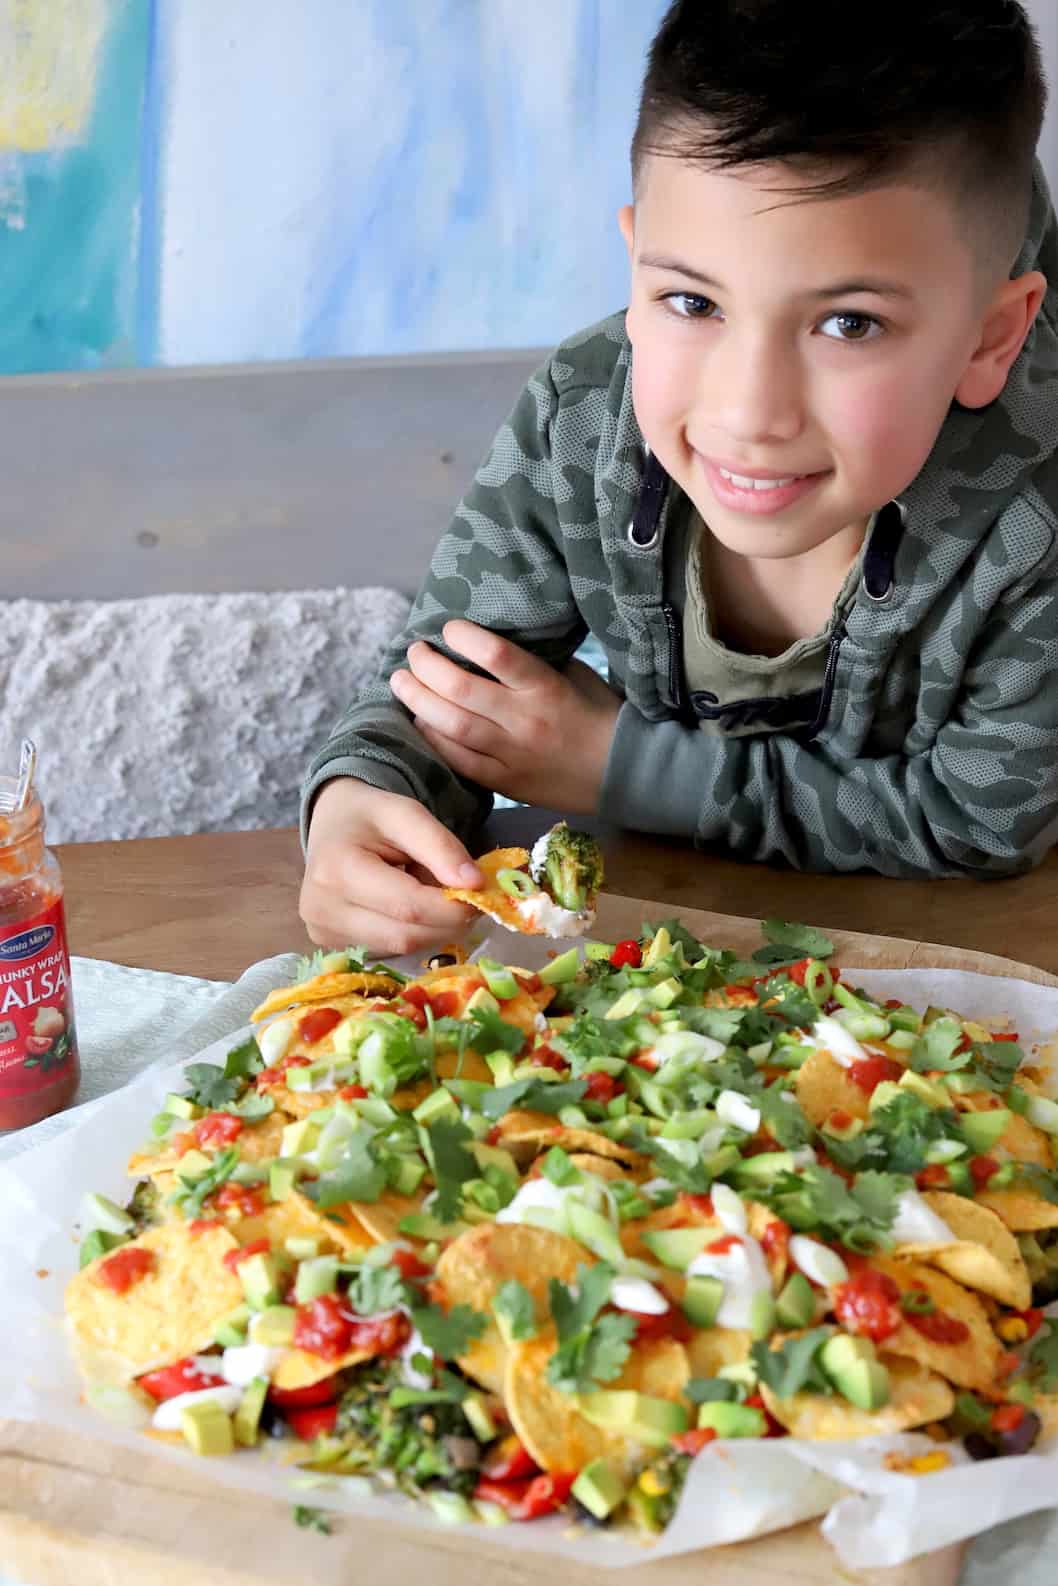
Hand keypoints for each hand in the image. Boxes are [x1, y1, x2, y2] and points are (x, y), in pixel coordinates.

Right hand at [299, 778, 483, 955]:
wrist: (331, 824)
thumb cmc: (369, 817)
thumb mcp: (406, 813)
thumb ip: (442, 847)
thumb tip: (475, 885)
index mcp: (338, 870)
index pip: (409, 907)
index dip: (453, 908)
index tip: (481, 893)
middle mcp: (322, 910)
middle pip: (406, 936)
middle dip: (447, 922)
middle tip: (468, 900)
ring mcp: (322, 933)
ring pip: (400, 949)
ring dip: (432, 929)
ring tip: (435, 898)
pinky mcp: (330, 946)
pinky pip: (388, 951)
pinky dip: (412, 934)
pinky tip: (411, 911)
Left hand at [389, 620, 621, 811]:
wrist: (626, 773)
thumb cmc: (601, 716)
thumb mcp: (575, 675)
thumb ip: (534, 662)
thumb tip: (490, 643)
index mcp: (546, 687)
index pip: (496, 654)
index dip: (464, 636)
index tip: (448, 627)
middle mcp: (524, 720)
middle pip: (461, 690)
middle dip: (427, 667)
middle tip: (413, 652)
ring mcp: (512, 754)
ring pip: (452, 726)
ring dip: (419, 701)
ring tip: (402, 682)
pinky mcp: (506, 782)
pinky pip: (459, 761)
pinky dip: (433, 740)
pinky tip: (419, 722)